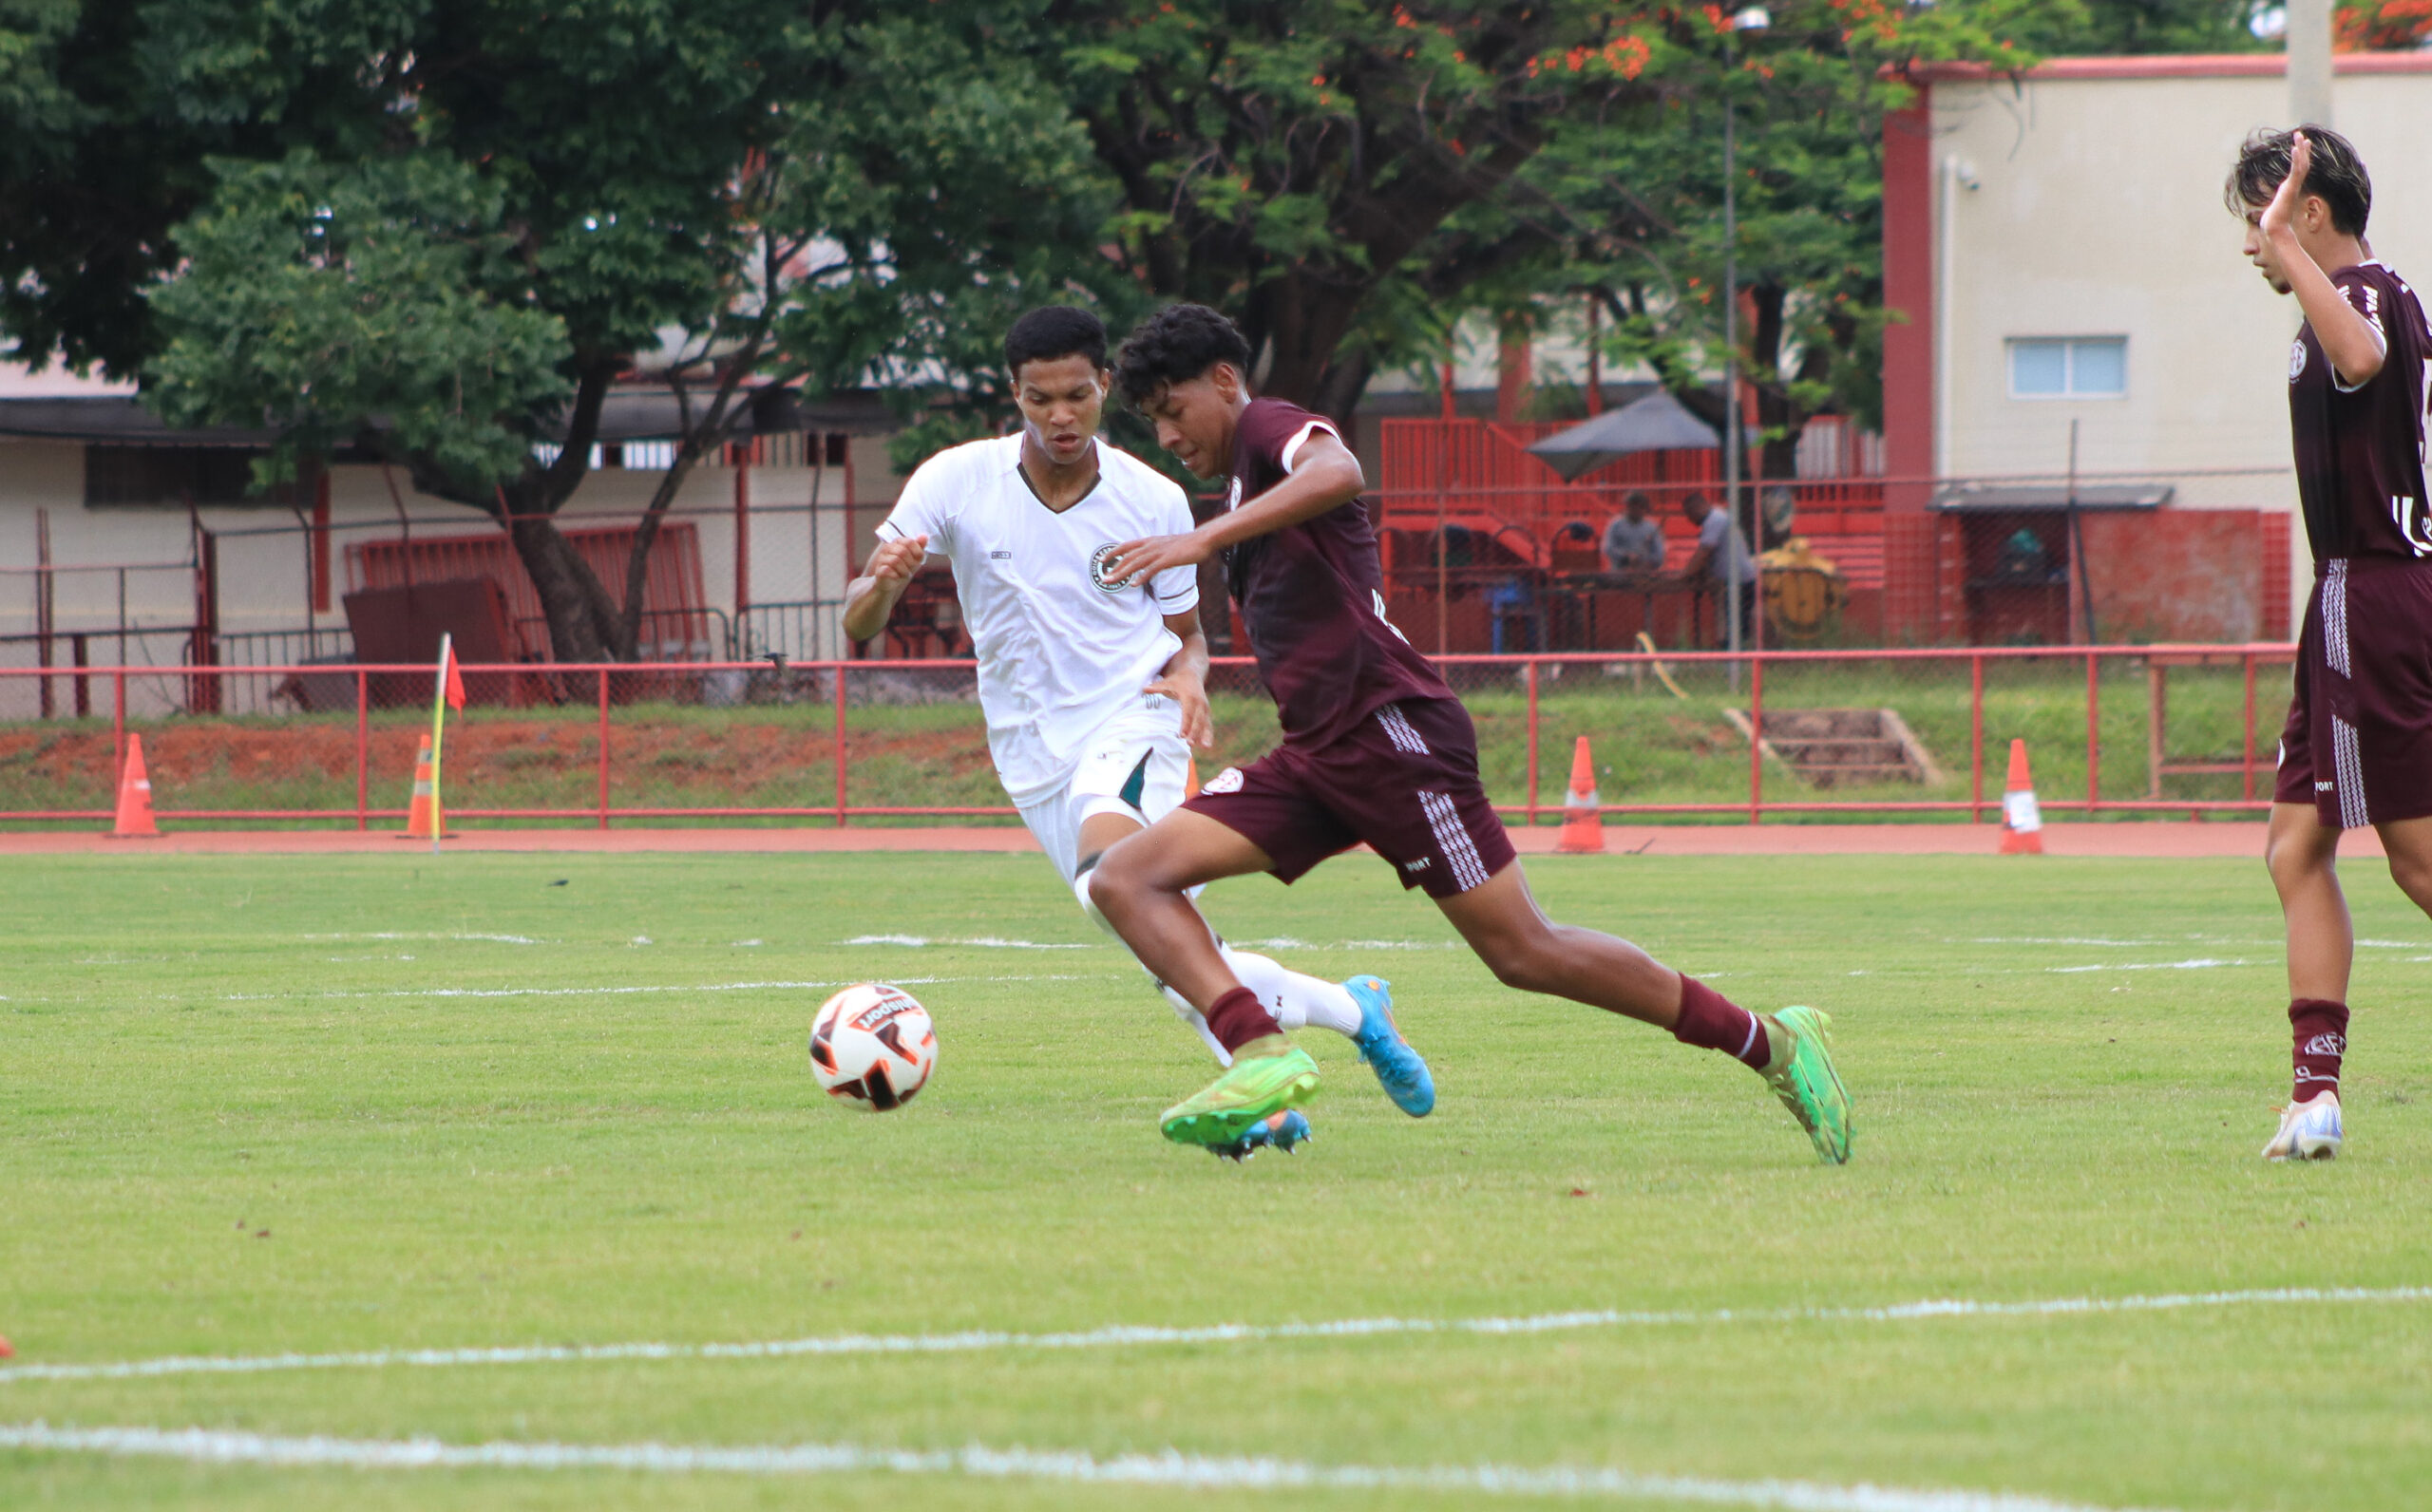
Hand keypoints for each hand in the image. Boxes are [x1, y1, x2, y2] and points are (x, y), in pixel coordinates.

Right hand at [864, 533, 927, 585]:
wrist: (891, 585)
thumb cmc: (903, 569)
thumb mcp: (914, 559)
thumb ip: (919, 547)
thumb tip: (924, 536)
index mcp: (897, 542)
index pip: (909, 542)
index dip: (917, 552)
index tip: (917, 560)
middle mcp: (887, 548)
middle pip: (903, 551)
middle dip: (911, 563)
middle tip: (910, 569)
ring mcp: (881, 559)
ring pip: (895, 561)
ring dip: (904, 571)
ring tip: (904, 574)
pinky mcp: (879, 570)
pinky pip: (888, 570)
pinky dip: (896, 576)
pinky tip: (896, 577)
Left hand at [1105, 532, 1210, 587]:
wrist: (1202, 539)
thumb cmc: (1185, 544)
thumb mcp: (1165, 545)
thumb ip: (1154, 550)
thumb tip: (1147, 559)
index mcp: (1149, 541)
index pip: (1126, 546)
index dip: (1113, 553)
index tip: (1101, 560)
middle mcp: (1151, 545)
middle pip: (1128, 557)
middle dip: (1114, 568)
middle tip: (1103, 579)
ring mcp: (1159, 552)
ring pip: (1136, 563)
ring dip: (1122, 573)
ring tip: (1111, 582)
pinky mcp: (1168, 560)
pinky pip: (1151, 569)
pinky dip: (1141, 577)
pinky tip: (1134, 584)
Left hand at [1144, 668, 1214, 746]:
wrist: (1192, 674)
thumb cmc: (1177, 681)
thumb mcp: (1167, 682)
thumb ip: (1157, 687)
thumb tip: (1145, 689)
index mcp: (1190, 696)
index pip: (1188, 713)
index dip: (1186, 724)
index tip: (1182, 735)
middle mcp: (1200, 703)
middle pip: (1198, 720)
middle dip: (1195, 732)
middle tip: (1190, 744)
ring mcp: (1205, 709)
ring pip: (1206, 723)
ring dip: (1206, 736)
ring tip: (1205, 747)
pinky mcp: (1207, 713)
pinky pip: (1208, 725)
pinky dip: (1208, 735)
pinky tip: (1206, 746)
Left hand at [2260, 130, 2311, 245]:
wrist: (2274, 229)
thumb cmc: (2272, 222)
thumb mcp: (2273, 208)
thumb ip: (2274, 205)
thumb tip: (2269, 210)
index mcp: (2290, 188)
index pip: (2299, 169)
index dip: (2302, 156)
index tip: (2304, 144)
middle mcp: (2293, 185)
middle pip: (2303, 163)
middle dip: (2302, 148)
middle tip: (2301, 134)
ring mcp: (2293, 186)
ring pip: (2301, 164)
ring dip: (2300, 149)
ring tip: (2299, 136)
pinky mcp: (2290, 188)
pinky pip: (2296, 171)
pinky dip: (2296, 159)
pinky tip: (2295, 148)